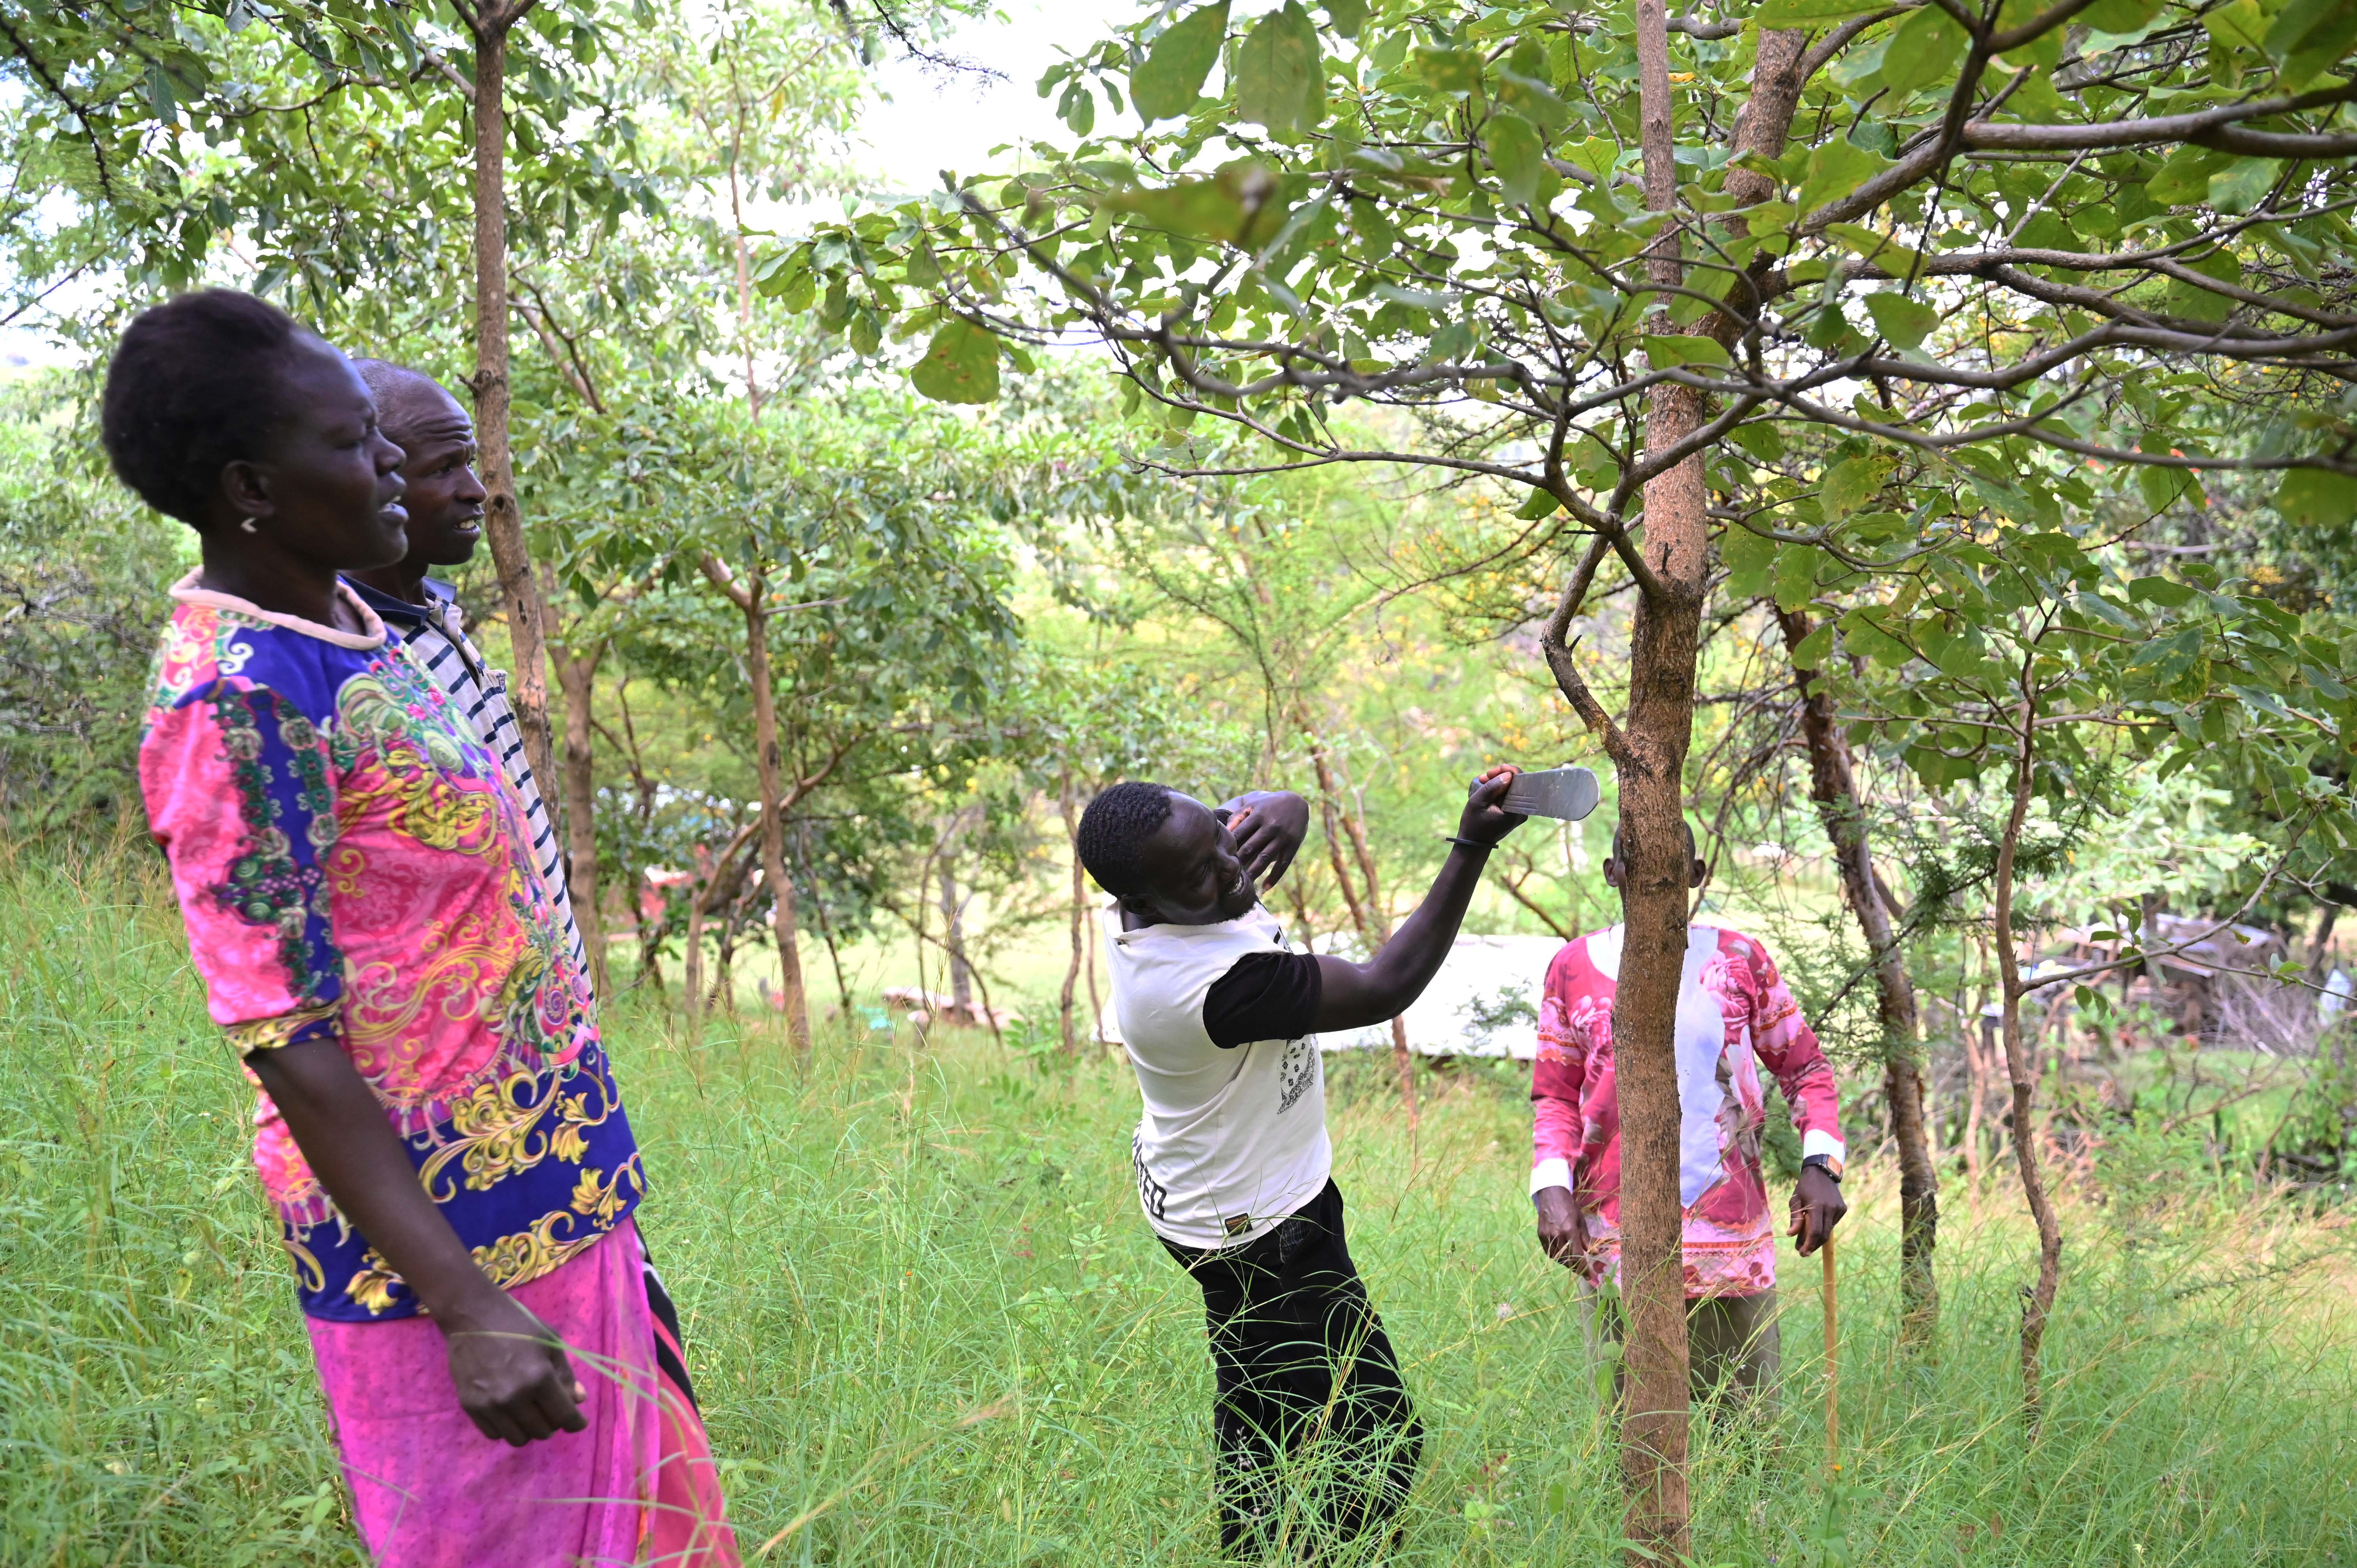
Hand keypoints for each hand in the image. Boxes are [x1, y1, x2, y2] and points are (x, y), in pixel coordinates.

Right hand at [441, 1287, 588, 1446]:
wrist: (472, 1316)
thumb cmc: (517, 1324)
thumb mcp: (550, 1343)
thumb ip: (565, 1375)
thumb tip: (578, 1400)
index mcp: (539, 1378)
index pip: (564, 1417)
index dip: (576, 1423)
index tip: (578, 1422)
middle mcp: (514, 1397)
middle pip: (542, 1432)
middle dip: (553, 1423)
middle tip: (551, 1409)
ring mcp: (490, 1404)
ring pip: (518, 1439)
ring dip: (529, 1429)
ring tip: (530, 1411)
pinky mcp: (470, 1406)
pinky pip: (494, 1433)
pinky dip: (507, 1427)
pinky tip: (510, 1411)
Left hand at [1225, 790, 1309, 888]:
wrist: (1297, 803)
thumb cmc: (1269, 806)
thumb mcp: (1254, 805)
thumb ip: (1237, 816)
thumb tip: (1224, 832)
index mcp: (1258, 815)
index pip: (1239, 833)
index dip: (1229, 846)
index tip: (1221, 858)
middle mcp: (1271, 826)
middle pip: (1250, 847)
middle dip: (1238, 861)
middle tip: (1228, 874)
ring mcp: (1283, 837)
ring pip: (1265, 858)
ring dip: (1253, 872)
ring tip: (1244, 883)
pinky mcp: (1292, 846)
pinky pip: (1283, 864)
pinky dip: (1275, 877)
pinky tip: (1265, 887)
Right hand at [1456, 765, 1526, 847]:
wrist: (1474, 843)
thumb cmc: (1473, 824)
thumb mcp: (1478, 802)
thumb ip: (1492, 788)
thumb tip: (1508, 774)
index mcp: (1515, 810)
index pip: (1521, 782)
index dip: (1507, 772)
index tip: (1490, 773)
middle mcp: (1522, 811)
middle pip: (1518, 783)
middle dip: (1501, 775)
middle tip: (1483, 777)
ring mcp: (1519, 811)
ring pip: (1513, 787)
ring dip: (1499, 781)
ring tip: (1482, 781)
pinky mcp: (1514, 811)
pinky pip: (1510, 794)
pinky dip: (1500, 788)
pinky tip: (1487, 787)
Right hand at [1534, 1185, 1589, 1268]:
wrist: (1551, 1194)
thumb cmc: (1569, 1206)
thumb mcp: (1581, 1221)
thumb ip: (1587, 1239)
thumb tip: (1594, 1253)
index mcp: (1570, 1231)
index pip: (1578, 1256)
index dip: (1584, 1268)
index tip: (1589, 1276)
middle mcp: (1557, 1235)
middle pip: (1567, 1259)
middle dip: (1576, 1268)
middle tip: (1582, 1271)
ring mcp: (1547, 1236)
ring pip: (1557, 1257)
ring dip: (1566, 1263)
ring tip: (1573, 1262)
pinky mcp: (1540, 1235)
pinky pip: (1549, 1252)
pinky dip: (1556, 1256)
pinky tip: (1562, 1255)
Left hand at [1788, 1163, 1846, 1255]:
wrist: (1821, 1173)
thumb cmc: (1804, 1187)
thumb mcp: (1795, 1200)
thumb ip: (1795, 1218)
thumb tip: (1791, 1235)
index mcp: (1817, 1205)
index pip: (1815, 1231)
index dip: (1809, 1244)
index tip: (1802, 1253)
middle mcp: (1830, 1208)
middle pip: (1823, 1235)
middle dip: (1813, 1245)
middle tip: (1803, 1251)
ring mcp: (1838, 1208)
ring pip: (1829, 1231)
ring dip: (1818, 1238)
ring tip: (1807, 1241)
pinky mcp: (1843, 1209)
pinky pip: (1833, 1223)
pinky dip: (1825, 1228)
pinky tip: (1817, 1225)